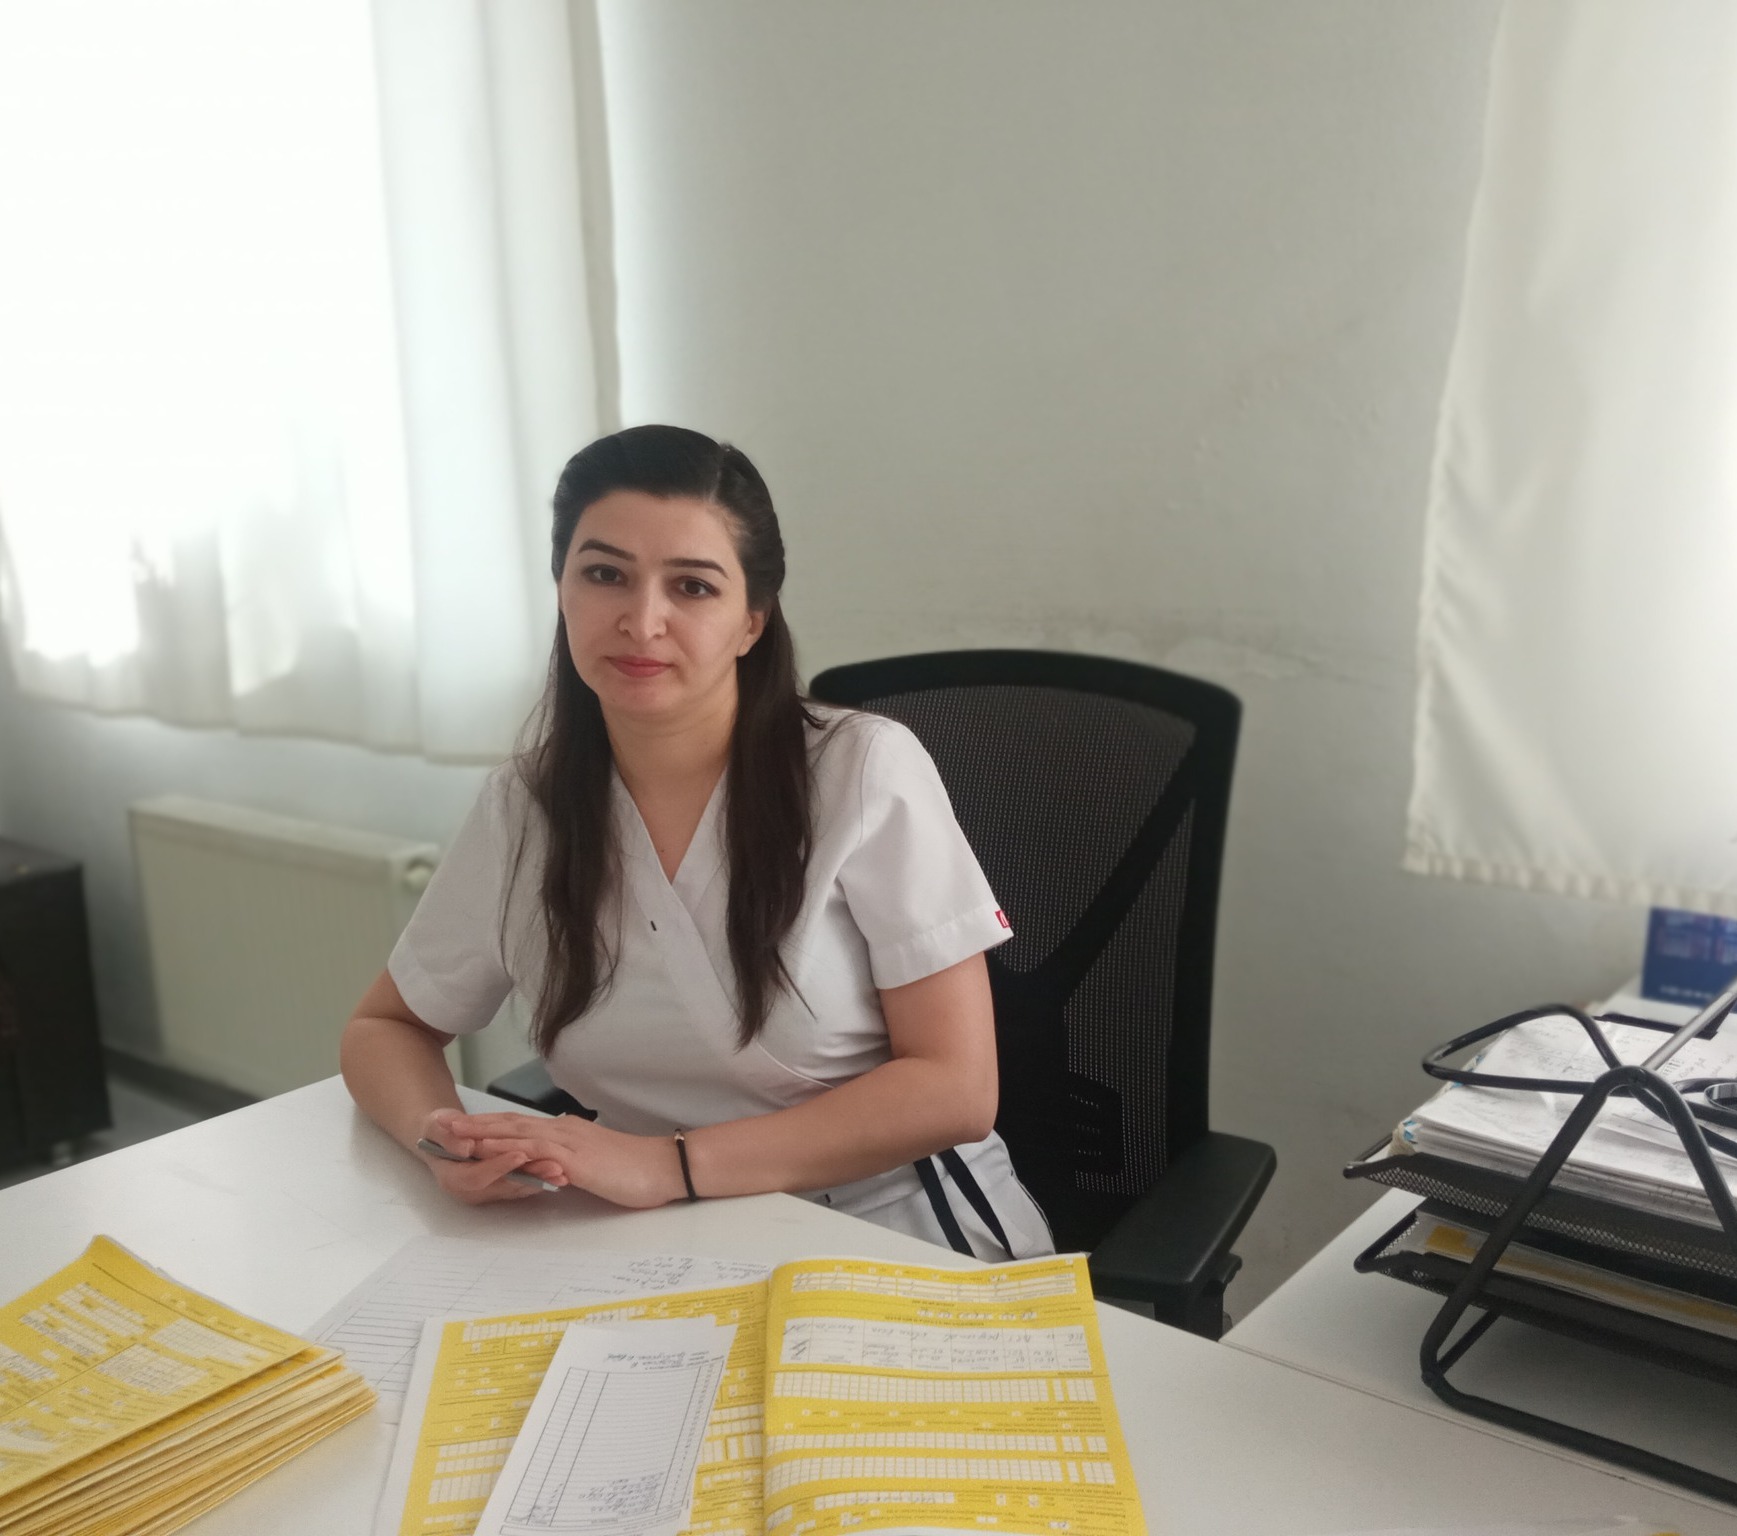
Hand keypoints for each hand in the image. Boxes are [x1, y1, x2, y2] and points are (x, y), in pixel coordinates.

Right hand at [417, 1109, 568, 1204]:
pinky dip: (542, 1178)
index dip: (499, 1166)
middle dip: (529, 1176)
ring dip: (541, 1179)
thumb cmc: (438, 1129)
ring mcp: (489, 1190)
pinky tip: (561, 1172)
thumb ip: (448, 1138)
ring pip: (518, 1188)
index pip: (477, 1177)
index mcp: (452, 1179)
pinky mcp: (503, 1186)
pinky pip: (524, 1184)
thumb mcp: (435, 1127)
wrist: (445, 1134)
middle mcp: (472, 1191)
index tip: (519, 1154)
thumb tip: (466, 1146)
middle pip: (503, 1187)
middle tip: (554, 1167)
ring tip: (562, 1171)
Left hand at [439, 1109, 684, 1209]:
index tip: (468, 1125)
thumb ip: (575, 1162)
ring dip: (484, 1133)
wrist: (663, 1166)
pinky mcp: (573, 1157)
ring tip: (456, 1134)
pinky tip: (490, 1150)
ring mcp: (567, 1142)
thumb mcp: (597, 1164)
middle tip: (448, 1124)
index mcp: (569, 1132)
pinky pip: (533, 1151)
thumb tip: (556, 1169)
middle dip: (479, 1123)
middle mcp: (564, 1130)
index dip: (494, 1124)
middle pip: (512, 1123)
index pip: (523, 1125)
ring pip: (517, 1133)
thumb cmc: (637, 1169)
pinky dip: (508, 1148)